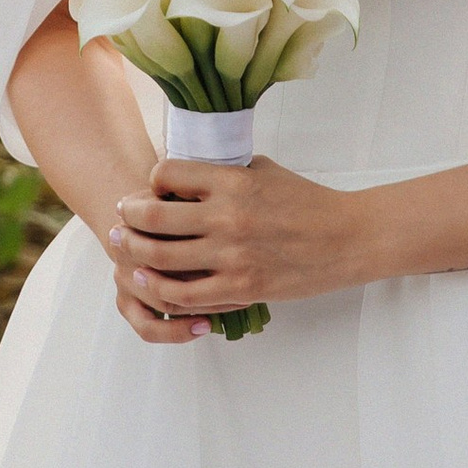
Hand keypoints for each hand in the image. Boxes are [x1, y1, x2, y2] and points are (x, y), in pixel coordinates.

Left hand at [105, 156, 365, 340]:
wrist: (348, 238)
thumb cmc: (306, 201)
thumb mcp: (264, 171)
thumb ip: (224, 172)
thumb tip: (186, 174)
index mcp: (233, 181)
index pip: (167, 174)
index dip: (152, 181)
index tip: (149, 189)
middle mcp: (228, 217)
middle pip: (153, 217)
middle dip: (128, 218)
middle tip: (119, 221)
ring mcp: (233, 257)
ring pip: (162, 260)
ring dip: (136, 257)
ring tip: (126, 253)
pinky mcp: (241, 289)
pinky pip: (187, 295)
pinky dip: (164, 291)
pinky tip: (155, 286)